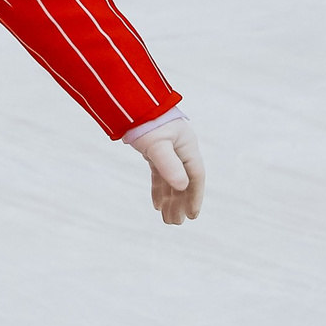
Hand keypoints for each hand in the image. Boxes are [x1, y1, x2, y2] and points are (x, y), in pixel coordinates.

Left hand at [125, 109, 203, 224]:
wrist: (130, 102)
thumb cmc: (146, 121)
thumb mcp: (157, 145)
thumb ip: (168, 164)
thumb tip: (182, 186)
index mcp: (187, 147)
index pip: (195, 177)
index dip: (195, 197)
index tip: (192, 215)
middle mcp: (181, 150)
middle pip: (184, 182)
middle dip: (180, 203)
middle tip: (176, 223)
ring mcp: (169, 151)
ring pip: (172, 180)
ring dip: (170, 199)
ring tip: (167, 219)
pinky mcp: (155, 151)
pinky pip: (160, 174)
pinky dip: (159, 189)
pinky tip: (157, 205)